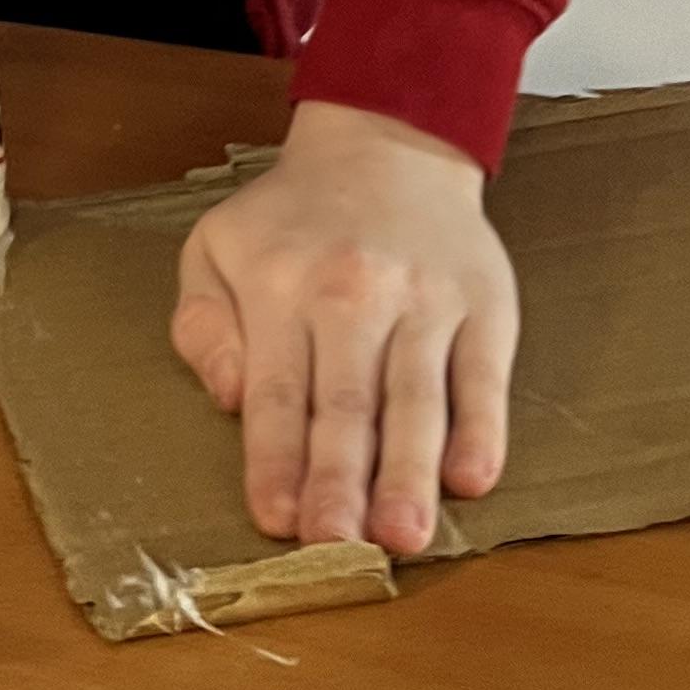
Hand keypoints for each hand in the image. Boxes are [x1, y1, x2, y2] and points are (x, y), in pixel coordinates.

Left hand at [171, 103, 518, 556]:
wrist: (388, 143)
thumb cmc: (292, 218)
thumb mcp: (216, 249)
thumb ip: (204, 325)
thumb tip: (227, 396)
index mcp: (281, 286)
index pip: (277, 391)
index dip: (276, 461)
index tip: (277, 521)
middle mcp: (354, 293)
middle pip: (346, 404)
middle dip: (340, 481)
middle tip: (338, 546)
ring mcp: (426, 300)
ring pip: (416, 398)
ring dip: (409, 471)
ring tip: (403, 534)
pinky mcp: (485, 304)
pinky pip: (483, 375)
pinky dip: (482, 428)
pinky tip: (472, 477)